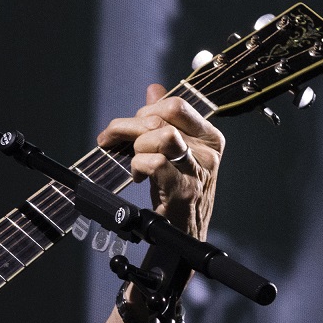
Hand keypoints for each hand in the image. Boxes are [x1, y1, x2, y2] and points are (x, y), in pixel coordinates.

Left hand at [96, 84, 224, 240]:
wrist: (186, 234)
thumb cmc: (181, 191)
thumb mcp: (178, 151)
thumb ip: (167, 119)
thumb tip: (154, 89)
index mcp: (210, 136)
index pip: (175, 105)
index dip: (146, 110)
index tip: (130, 124)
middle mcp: (208, 151)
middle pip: (161, 119)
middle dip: (128, 127)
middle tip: (113, 140)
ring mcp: (197, 170)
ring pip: (160, 136)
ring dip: (136, 146)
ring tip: (134, 160)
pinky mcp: (183, 189)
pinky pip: (155, 163)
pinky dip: (138, 166)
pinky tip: (138, 176)